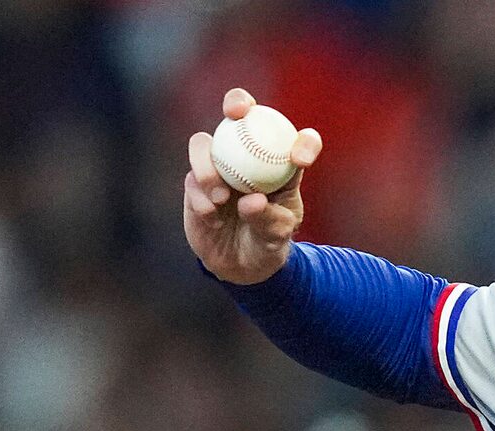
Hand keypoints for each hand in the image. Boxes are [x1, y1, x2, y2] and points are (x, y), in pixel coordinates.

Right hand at [184, 88, 323, 286]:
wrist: (241, 265)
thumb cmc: (268, 243)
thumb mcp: (277, 236)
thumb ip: (269, 219)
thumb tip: (251, 200)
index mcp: (278, 162)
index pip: (293, 139)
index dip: (302, 140)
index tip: (301, 160)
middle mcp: (245, 153)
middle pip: (238, 111)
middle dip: (236, 101)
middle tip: (236, 113)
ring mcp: (217, 164)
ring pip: (203, 143)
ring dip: (208, 166)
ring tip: (221, 198)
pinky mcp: (194, 183)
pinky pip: (192, 180)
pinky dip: (202, 198)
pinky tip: (213, 217)